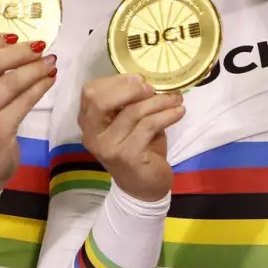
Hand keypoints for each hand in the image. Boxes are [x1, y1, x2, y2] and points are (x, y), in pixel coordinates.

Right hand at [79, 74, 184, 201]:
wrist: (144, 188)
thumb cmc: (139, 150)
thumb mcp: (131, 123)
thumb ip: (130, 103)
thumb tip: (148, 79)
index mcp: (88, 122)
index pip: (91, 91)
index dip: (115, 81)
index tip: (140, 79)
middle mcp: (92, 134)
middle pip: (100, 99)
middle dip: (129, 88)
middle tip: (152, 88)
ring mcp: (107, 146)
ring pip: (132, 112)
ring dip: (158, 101)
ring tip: (176, 99)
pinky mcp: (126, 155)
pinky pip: (148, 126)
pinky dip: (167, 115)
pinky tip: (179, 112)